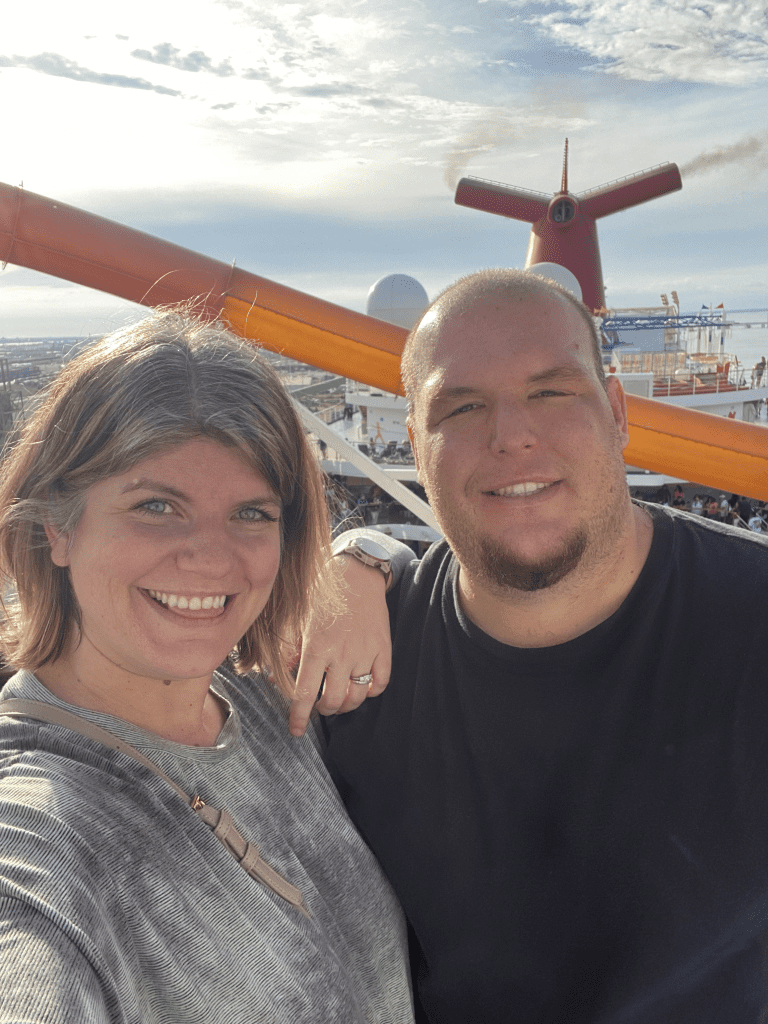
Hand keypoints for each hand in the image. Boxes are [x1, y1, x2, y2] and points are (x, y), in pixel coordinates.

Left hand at [289, 555, 391, 736]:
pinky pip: (380, 683)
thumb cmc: (322, 596)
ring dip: (345, 704)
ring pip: (357, 696)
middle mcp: (342, 653)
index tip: (296, 730)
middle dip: (323, 710)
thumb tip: (277, 679)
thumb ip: (288, 652)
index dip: (299, 717)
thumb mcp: (298, 621)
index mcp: (316, 647)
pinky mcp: (383, 649)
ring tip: (338, 698)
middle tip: (318, 704)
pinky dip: (370, 691)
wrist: (357, 575)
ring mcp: (365, 652)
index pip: (305, 694)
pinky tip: (360, 686)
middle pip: (333, 700)